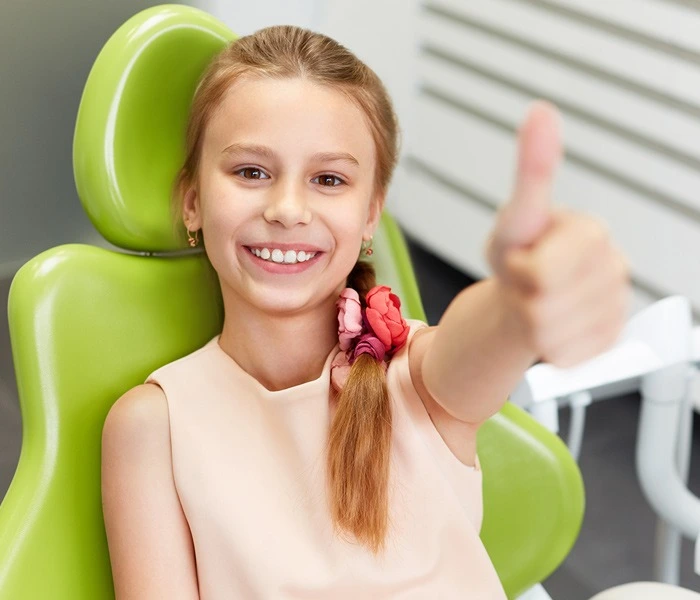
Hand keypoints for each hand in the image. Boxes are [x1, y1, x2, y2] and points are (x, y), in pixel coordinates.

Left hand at [485, 101, 630, 367]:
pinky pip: (567, 356)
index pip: (545, 273)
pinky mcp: (609, 340)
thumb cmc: (518, 254)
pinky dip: (548, 347)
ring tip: (537, 303)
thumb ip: (532, 168)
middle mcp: (613, 268)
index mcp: (592, 234)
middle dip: (523, 299)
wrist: (521, 296)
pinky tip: (552, 325)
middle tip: (526, 283)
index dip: (521, 272)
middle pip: (547, 307)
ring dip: (533, 325)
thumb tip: (540, 111)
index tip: (523, 259)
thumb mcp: (516, 216)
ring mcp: (615, 307)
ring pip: (554, 336)